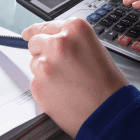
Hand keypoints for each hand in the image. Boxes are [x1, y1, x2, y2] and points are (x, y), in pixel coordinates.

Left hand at [22, 18, 128, 137]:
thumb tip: (50, 40)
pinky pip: (35, 82)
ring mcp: (45, 64)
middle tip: (59, 67)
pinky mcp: (38, 85)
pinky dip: (45, 88)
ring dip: (45, 71)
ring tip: (68, 83)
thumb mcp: (94, 49)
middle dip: (43, 52)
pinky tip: (63, 93)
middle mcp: (58, 43)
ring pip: (34, 63)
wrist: (111, 113)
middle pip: (35, 42)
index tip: (28, 33)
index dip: (37, 31)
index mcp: (75, 30)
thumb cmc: (108, 84)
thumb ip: (71, 41)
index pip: (46, 25)